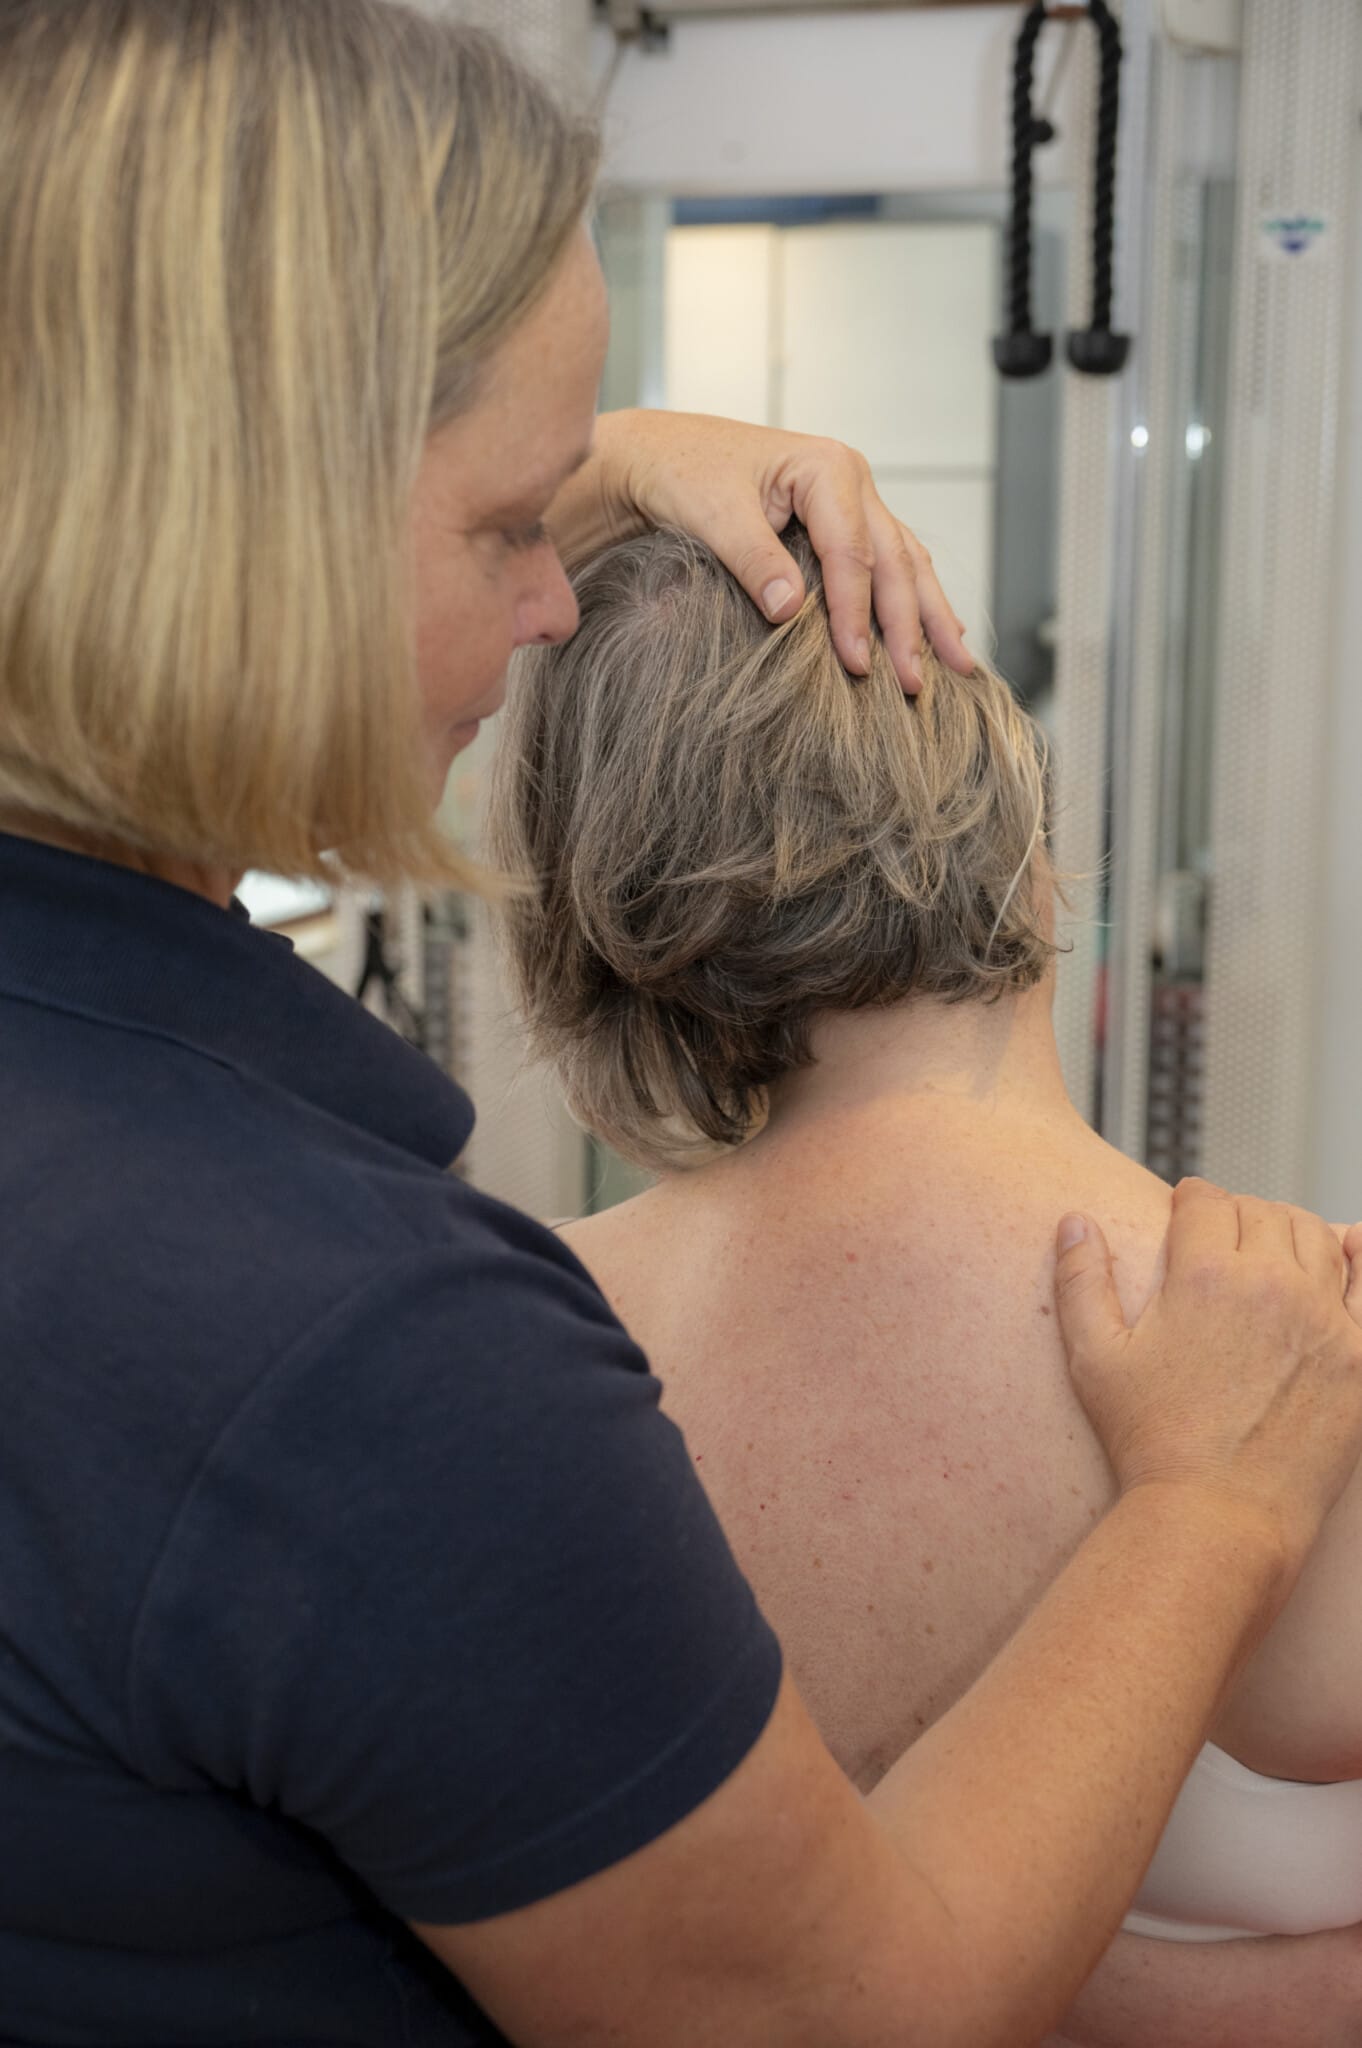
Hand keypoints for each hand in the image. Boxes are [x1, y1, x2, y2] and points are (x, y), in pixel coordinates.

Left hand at [554, 409, 973, 691]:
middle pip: (894, 561)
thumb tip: (788, 610)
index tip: (857, 666)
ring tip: (958, 665)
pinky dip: (915, 600)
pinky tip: (940, 634)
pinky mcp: (845, 524)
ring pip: (906, 563)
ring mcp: (855, 501)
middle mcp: (853, 481)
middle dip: (911, 626)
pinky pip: (892, 564)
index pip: (854, 553)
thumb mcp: (712, 514)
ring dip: (930, 616)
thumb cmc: (683, 475)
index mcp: (827, 469)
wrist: (661, 456)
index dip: (858, 614)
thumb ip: (752, 559)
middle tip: (919, 684)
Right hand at [1054, 1179, 1361, 1570]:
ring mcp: (1324, 1320)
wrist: (1215, 1516)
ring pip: (1317, 1237)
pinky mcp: (1359, 1357)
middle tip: (1225, 1231)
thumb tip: (1075, 1221)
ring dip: (1291, 1230)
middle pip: (1263, 1212)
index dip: (1192, 1198)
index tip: (1187, 1205)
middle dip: (1238, 1212)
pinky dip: (1359, 1259)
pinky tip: (1350, 1252)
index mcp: (1204, 1277)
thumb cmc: (1150, 1444)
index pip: (1207, 1202)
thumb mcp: (1095, 1359)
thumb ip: (1081, 1280)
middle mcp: (1271, 1287)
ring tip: (1274, 1245)